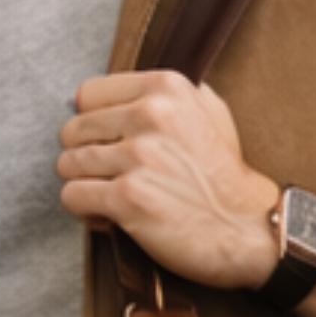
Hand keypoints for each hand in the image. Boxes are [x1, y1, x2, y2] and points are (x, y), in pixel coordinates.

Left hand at [57, 70, 278, 290]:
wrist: (248, 228)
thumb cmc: (225, 175)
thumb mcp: (210, 111)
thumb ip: (166, 95)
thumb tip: (116, 93)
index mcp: (166, 88)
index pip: (88, 94)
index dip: (92, 120)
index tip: (105, 140)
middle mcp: (151, 115)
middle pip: (73, 130)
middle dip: (85, 155)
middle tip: (109, 173)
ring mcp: (138, 157)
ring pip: (68, 164)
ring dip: (84, 184)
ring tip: (110, 195)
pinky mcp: (128, 197)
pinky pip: (73, 196)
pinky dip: (85, 211)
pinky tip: (110, 216)